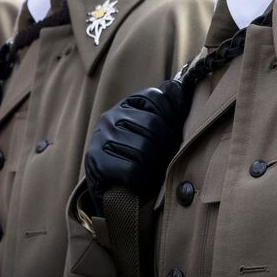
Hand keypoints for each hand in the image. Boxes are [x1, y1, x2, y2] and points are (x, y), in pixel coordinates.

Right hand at [84, 80, 191, 213]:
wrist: (110, 191)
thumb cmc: (140, 158)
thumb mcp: (154, 132)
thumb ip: (168, 110)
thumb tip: (180, 86)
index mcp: (127, 104)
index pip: (157, 99)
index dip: (172, 119)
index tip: (174, 137)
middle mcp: (111, 116)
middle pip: (152, 126)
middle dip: (164, 148)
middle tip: (164, 162)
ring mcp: (101, 136)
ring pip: (142, 150)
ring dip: (153, 167)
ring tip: (151, 173)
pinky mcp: (96, 160)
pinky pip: (131, 169)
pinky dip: (140, 180)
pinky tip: (138, 182)